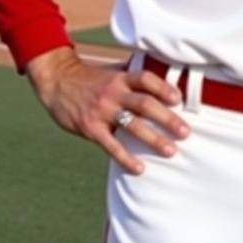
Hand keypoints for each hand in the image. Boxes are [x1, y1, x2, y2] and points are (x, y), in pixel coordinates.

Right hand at [25, 46, 189, 175]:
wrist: (56, 81)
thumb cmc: (89, 80)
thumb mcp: (111, 73)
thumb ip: (131, 79)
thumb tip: (160, 84)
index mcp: (120, 77)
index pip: (146, 79)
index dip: (163, 87)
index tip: (179, 98)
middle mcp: (113, 92)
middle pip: (145, 103)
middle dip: (167, 118)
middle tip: (185, 132)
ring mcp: (102, 110)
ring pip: (132, 125)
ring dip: (153, 139)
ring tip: (170, 151)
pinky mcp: (90, 128)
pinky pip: (111, 145)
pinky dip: (126, 158)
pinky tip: (140, 168)